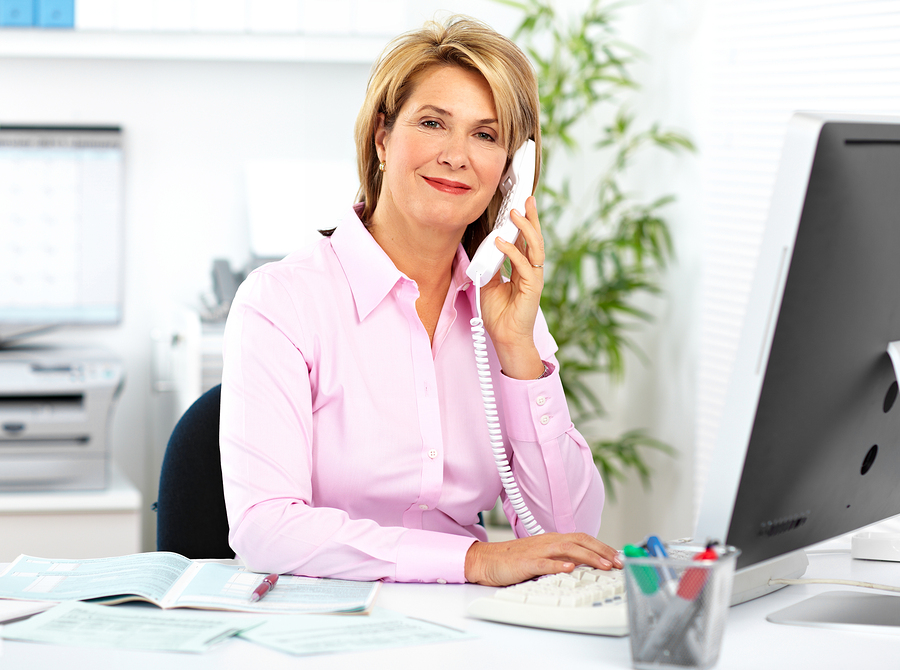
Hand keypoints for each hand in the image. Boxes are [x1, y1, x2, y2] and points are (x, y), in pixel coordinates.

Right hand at [464, 532, 623, 586]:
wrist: (487, 560)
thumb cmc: (513, 560)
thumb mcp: (542, 557)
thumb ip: (561, 558)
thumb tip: (584, 566)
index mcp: (553, 540)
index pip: (583, 539)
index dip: (603, 547)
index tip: (619, 558)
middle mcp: (548, 542)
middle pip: (580, 541)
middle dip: (603, 551)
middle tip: (619, 562)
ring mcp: (537, 551)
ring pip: (567, 549)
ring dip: (588, 557)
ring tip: (604, 566)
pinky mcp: (526, 563)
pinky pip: (544, 563)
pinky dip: (558, 565)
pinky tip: (570, 568)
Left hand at [479, 196, 545, 379]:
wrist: (506, 338)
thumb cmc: (499, 314)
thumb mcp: (489, 284)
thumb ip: (490, 266)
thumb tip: (485, 248)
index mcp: (523, 269)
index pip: (525, 240)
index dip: (523, 223)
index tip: (518, 205)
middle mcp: (531, 270)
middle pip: (535, 238)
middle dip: (531, 217)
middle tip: (526, 199)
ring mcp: (534, 278)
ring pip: (535, 247)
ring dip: (525, 228)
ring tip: (515, 213)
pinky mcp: (533, 287)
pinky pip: (523, 265)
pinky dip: (512, 252)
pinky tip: (501, 241)